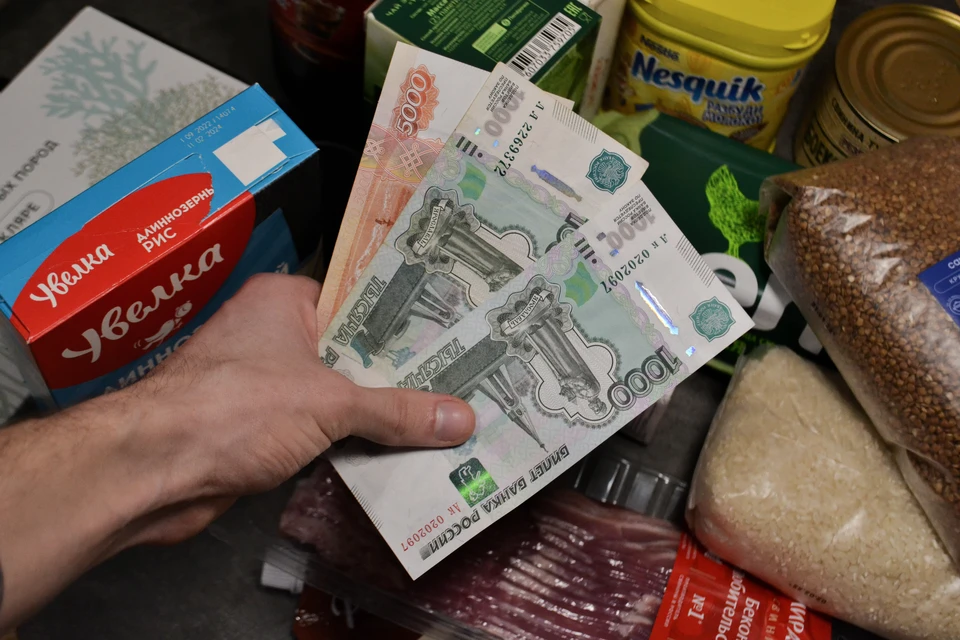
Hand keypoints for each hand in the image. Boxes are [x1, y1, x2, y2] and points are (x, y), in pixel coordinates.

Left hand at [120, 272, 475, 544]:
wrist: (153, 471)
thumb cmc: (235, 408)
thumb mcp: (330, 403)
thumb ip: (396, 411)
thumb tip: (461, 418)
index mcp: (286, 302)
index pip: (361, 302)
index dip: (409, 322)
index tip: (456, 339)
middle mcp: (273, 335)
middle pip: (353, 354)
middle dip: (400, 378)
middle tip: (462, 387)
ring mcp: (263, 384)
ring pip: (337, 397)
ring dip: (377, 417)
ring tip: (443, 424)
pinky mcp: (258, 429)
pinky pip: (318, 431)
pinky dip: (349, 445)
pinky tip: (396, 457)